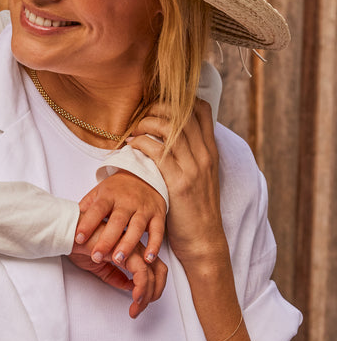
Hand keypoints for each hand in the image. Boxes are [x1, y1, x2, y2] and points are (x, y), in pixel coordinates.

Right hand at [69, 230, 166, 318]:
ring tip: (136, 307)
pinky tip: (134, 297)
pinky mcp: (125, 250)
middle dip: (154, 293)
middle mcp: (134, 245)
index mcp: (129, 247)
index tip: (141, 301)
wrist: (66, 232)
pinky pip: (141, 272)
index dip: (152, 287)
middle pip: (159, 271)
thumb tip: (129, 286)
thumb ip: (114, 275)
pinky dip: (141, 288)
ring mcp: (132, 247)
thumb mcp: (98, 265)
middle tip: (141, 308)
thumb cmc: (78, 243)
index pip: (152, 267)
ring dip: (146, 295)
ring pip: (152, 274)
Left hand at [74, 169, 165, 265]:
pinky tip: (148, 259)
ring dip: (128, 244)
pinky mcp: (158, 214)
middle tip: (96, 256)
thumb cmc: (116, 190)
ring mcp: (143, 208)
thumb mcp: (99, 193)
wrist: (144, 176)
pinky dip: (154, 245)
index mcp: (109, 196)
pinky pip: (158, 231)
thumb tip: (70, 220)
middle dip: (107, 239)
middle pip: (117, 221)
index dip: (88, 223)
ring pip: (137, 227)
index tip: (78, 238)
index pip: (97, 209)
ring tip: (118, 259)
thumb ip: (87, 207)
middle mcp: (127, 201)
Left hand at [127, 100, 222, 266]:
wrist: (203, 240)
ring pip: (168, 127)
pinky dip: (140, 143)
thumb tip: (173, 132)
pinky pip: (157, 150)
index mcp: (210, 150)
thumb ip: (190, 153)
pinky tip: (131, 146)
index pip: (200, 109)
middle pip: (181, 112)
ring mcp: (193, 168)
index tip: (157, 106)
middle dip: (156, 108)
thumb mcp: (200, 175)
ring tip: (133, 131)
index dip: (177, 100)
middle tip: (140, 116)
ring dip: (145, 123)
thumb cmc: (195, 207)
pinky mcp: (178, 182)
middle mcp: (204, 154)